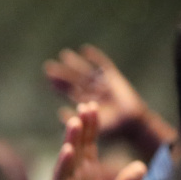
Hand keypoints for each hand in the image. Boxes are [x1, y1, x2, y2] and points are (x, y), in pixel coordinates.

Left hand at [43, 44, 174, 156]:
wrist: (132, 124)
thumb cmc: (113, 129)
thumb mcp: (90, 124)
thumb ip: (76, 117)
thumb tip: (59, 111)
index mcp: (87, 102)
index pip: (70, 91)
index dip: (59, 85)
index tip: (48, 78)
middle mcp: (94, 91)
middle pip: (75, 80)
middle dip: (62, 73)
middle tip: (48, 66)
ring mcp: (104, 84)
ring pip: (86, 71)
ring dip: (75, 63)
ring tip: (63, 54)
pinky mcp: (115, 78)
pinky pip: (104, 65)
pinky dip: (96, 58)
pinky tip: (86, 50)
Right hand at [44, 103, 145, 179]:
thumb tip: (142, 166)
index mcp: (88, 175)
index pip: (90, 146)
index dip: (92, 128)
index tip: (93, 107)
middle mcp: (75, 177)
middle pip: (79, 147)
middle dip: (83, 127)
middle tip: (86, 106)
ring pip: (68, 159)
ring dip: (71, 140)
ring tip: (75, 122)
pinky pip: (60, 179)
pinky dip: (63, 165)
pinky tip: (67, 151)